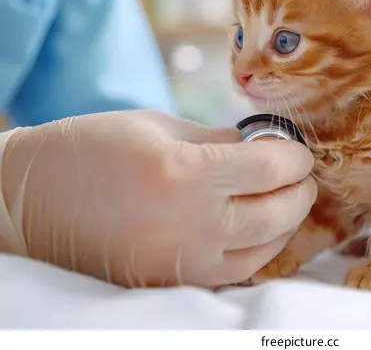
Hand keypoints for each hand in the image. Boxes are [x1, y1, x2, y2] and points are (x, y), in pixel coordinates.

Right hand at [0, 110, 316, 287]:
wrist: (31, 200)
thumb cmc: (90, 148)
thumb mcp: (158, 127)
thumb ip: (218, 140)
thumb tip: (263, 146)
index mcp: (184, 173)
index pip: (269, 169)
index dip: (295, 157)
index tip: (298, 150)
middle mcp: (189, 223)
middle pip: (277, 214)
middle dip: (300, 191)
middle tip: (301, 175)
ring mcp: (181, 260)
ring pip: (264, 252)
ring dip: (286, 225)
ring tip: (286, 202)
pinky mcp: (169, 281)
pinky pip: (233, 274)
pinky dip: (257, 251)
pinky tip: (258, 230)